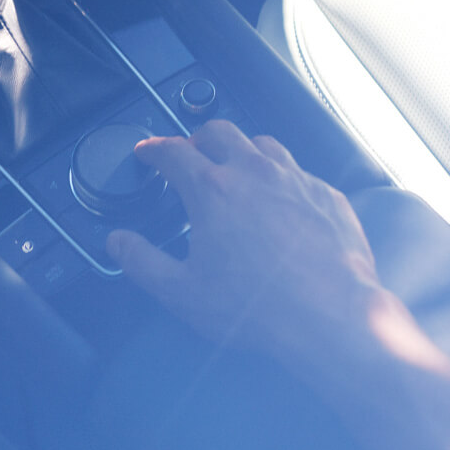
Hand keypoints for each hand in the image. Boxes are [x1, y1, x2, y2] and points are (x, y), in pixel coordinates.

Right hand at [106, 119, 384, 358]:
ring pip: (262, 144)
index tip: (146, 152)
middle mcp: (254, 172)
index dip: (153, 149)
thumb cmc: (255, 308)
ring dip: (241, 150)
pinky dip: (280, 177)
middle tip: (188, 155)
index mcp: (212, 190)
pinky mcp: (328, 195)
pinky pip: (298, 171)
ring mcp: (296, 179)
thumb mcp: (182, 292)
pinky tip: (279, 201)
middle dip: (197, 138)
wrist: (332, 318)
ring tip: (234, 170)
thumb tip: (117, 242)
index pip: (173, 151)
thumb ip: (141, 261)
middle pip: (219, 132)